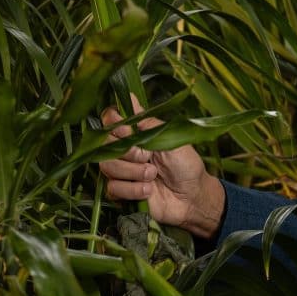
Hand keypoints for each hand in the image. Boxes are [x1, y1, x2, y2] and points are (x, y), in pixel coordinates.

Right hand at [98, 95, 225, 238]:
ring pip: (107, 167)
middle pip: (104, 144)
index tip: (126, 130)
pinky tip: (148, 190)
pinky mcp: (120, 192)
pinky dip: (131, 189)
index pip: (110, 119)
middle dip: (127, 151)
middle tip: (147, 156)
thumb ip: (148, 123)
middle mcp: (124, 151)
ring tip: (152, 174)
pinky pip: (112, 188)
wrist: (193, 197)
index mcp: (136, 134)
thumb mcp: (171, 139)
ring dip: (132, 171)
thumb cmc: (186, 165)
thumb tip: (130, 98)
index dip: (113, 123)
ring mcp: (121, 171)